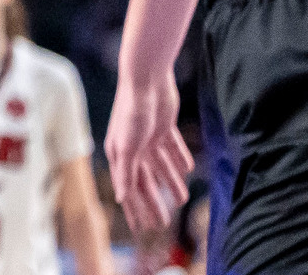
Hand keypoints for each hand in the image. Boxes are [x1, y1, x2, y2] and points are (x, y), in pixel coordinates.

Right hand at [105, 69, 191, 233]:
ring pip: (161, 167)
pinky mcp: (163, 127)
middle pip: (146, 180)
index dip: (134, 208)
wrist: (147, 80)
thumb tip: (120, 198)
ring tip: (182, 199)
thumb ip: (125, 173)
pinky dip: (179, 159)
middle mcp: (133, 147)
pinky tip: (187, 169)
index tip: (141, 228)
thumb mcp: (128, 146)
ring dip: (170, 182)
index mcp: (121, 153)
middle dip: (154, 201)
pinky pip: (173, 148)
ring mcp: (149, 137)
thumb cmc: (133, 112)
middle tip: (164, 222)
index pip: (129, 188)